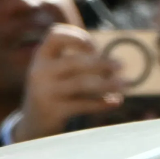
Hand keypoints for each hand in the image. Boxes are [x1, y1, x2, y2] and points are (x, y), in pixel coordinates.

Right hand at [13, 25, 122, 142]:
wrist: (33, 123)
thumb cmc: (55, 89)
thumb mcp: (59, 71)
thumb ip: (80, 62)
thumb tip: (113, 64)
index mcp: (42, 57)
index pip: (55, 35)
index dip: (77, 36)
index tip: (94, 48)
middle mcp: (40, 72)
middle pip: (75, 62)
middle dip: (102, 63)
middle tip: (122, 65)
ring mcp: (45, 92)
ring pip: (82, 84)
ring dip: (108, 83)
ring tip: (126, 83)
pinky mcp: (53, 111)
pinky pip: (83, 105)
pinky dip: (102, 103)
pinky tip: (117, 101)